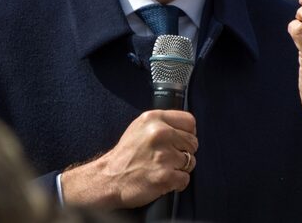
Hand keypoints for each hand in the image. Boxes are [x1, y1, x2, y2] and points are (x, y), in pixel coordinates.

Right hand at [60, 109, 197, 208]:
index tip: (179, 141)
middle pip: (193, 142)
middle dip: (184, 152)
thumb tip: (187, 128)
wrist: (108, 179)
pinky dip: (176, 183)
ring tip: (162, 168)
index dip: (187, 133)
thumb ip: (162, 123)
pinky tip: (162, 180)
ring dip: (179, 168)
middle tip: (167, 158)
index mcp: (154, 118)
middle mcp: (160, 133)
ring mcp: (163, 155)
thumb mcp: (140, 127)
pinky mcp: (165, 176)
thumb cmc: (125, 155)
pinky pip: (185, 179)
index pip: (189, 121)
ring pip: (191, 161)